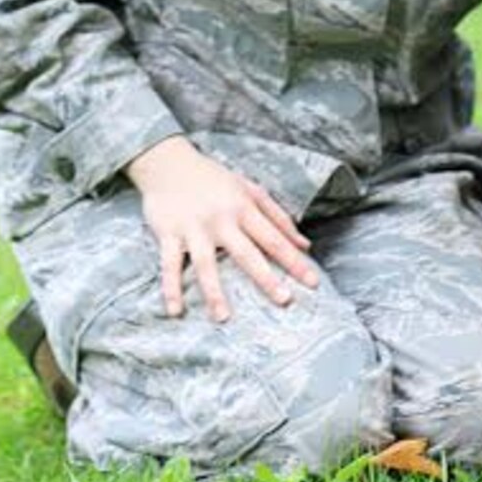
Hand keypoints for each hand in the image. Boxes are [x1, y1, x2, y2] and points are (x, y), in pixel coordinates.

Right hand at [126, 138, 318, 321]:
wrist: (169, 162)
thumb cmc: (214, 178)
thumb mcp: (250, 189)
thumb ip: (278, 217)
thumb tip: (305, 245)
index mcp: (243, 208)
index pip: (274, 239)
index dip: (294, 261)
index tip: (312, 282)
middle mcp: (221, 220)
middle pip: (246, 254)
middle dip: (266, 278)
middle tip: (284, 300)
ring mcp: (193, 228)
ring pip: (206, 264)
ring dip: (214, 292)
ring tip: (223, 318)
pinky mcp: (168, 233)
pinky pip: (169, 265)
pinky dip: (171, 288)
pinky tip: (176, 310)